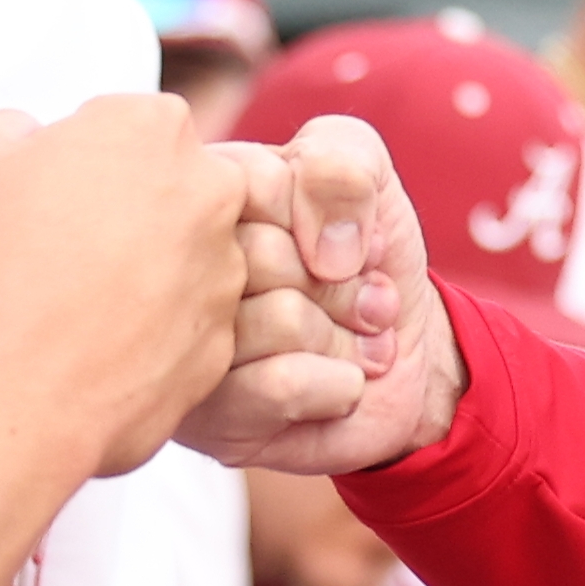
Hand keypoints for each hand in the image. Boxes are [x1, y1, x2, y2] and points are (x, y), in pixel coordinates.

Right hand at [0, 101, 325, 478]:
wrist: (13, 390)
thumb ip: (7, 131)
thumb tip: (16, 141)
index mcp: (152, 129)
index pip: (130, 123)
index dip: (85, 155)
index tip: (56, 183)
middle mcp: (207, 195)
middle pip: (170, 186)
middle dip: (125, 208)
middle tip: (63, 241)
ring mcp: (221, 273)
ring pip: (186, 258)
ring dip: (143, 271)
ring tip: (72, 300)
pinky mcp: (218, 344)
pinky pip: (186, 326)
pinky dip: (151, 332)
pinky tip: (94, 343)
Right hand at [208, 147, 468, 479]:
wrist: (408, 362)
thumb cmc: (367, 259)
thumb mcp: (367, 176)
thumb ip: (339, 165)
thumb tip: (322, 248)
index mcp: (198, 202)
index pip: (250, 183)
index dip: (316, 213)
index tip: (340, 238)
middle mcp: (176, 276)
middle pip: (263, 255)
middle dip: (339, 283)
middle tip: (358, 298)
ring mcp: (185, 352)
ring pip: (280, 320)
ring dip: (345, 335)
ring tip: (352, 340)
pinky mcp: (209, 420)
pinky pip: (283, 386)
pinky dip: (340, 383)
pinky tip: (338, 384)